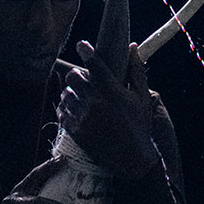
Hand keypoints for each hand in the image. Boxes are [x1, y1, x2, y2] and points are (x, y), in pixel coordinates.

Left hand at [58, 41, 160, 179]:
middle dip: (76, 76)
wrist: (132, 159)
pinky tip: (76, 111)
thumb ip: (136, 71)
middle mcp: (95, 102)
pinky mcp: (76, 131)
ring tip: (81, 99)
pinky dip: (66, 110)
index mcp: (112, 91)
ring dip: (71, 94)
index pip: (93, 63)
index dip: (85, 50)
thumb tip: (132, 47)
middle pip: (72, 77)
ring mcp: (83, 117)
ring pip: (65, 95)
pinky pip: (61, 113)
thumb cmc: (140, 126)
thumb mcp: (142, 98)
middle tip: (83, 81)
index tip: (81, 45)